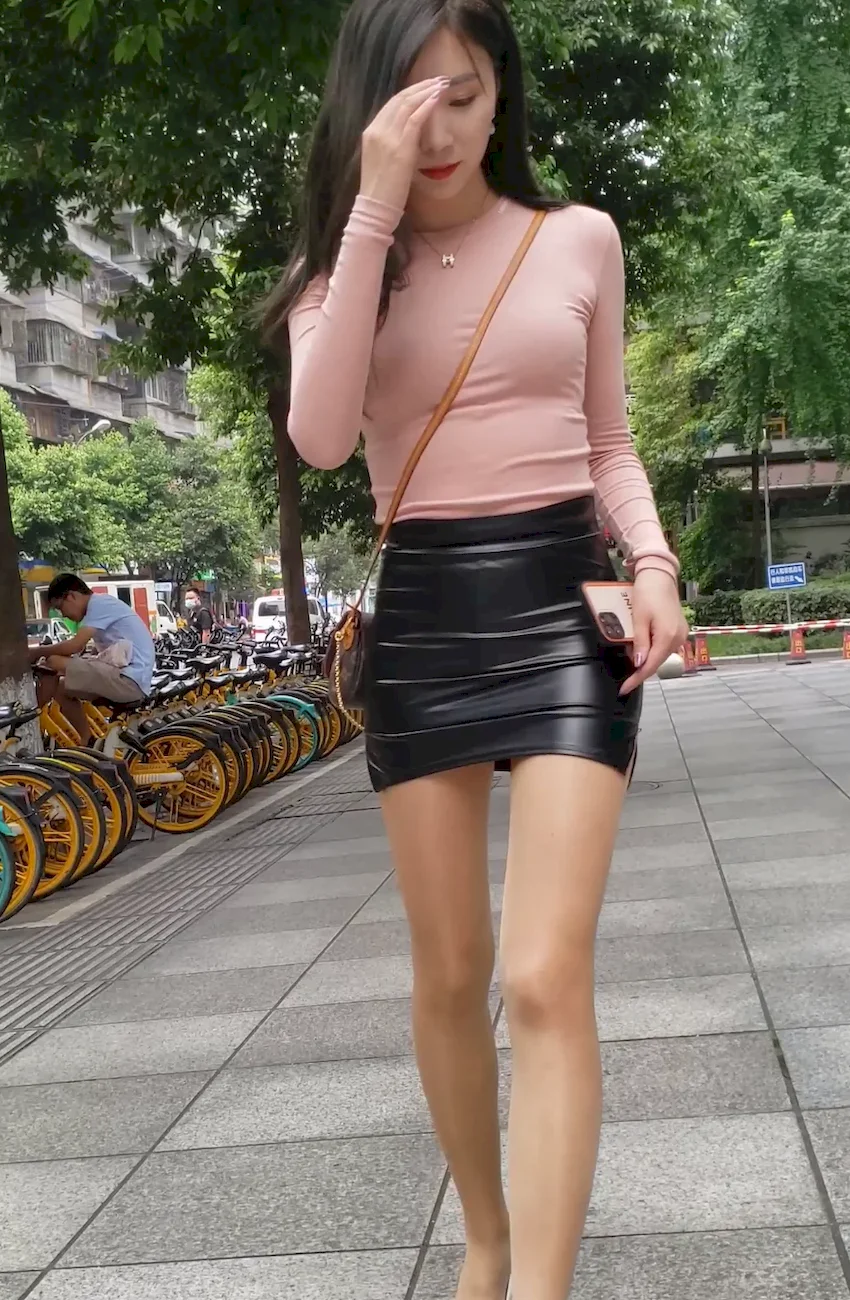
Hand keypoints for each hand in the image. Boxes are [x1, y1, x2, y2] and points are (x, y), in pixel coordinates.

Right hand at [360, 77, 449, 211]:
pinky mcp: (400, 148)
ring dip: (426, 91)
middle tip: (438, 79)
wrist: (375, 208)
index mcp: (371, 132)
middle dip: (420, 87)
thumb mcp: (384, 161)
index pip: (391, 105)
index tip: (425, 86)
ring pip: (407, 105)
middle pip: (399, 99)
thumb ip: (393, 144)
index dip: (410, 92)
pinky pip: (414, 120)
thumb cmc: (382, 191)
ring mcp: (387, 138)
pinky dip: (426, 106)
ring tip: (442, 84)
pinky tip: (437, 98)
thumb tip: (410, 135)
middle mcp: (376, 130)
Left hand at [620, 569, 688, 695]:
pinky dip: (653, 650)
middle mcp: (678, 638)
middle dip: (640, 669)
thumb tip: (639, 664)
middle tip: (625, 674)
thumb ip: (640, 643)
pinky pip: (664, 646)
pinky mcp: (679, 630)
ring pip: (661, 655)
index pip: (650, 666)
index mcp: (667, 637)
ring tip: (631, 658)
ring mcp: (681, 634)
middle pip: (657, 662)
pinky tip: (643, 647)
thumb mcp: (639, 619)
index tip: (624, 689)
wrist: (660, 576)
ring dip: (646, 659)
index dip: (636, 679)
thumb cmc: (647, 594)